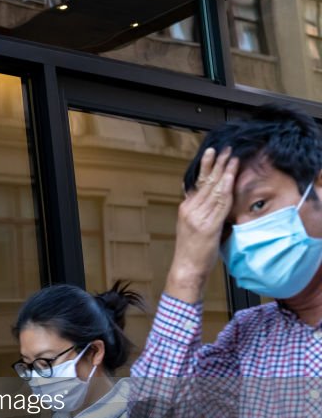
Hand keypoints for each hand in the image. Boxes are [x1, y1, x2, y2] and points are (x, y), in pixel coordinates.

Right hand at [165, 147, 238, 302]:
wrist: (186, 269)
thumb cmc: (191, 251)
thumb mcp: (191, 226)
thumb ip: (198, 211)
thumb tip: (206, 198)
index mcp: (186, 209)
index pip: (198, 183)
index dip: (206, 167)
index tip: (212, 154)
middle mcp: (190, 210)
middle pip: (205, 183)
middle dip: (216, 164)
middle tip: (224, 149)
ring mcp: (198, 217)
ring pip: (213, 190)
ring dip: (224, 172)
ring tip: (231, 158)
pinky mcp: (208, 226)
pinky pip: (219, 204)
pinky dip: (225, 189)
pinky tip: (230, 178)